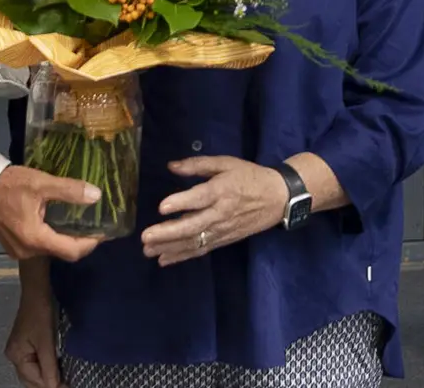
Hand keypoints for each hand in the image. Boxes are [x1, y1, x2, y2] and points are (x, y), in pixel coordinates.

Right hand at [0, 165, 102, 261]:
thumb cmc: (9, 184)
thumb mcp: (41, 184)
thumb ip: (70, 191)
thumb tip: (96, 195)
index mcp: (36, 239)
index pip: (72, 251)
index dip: (91, 243)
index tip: (104, 232)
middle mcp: (28, 251)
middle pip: (62, 252)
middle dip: (80, 241)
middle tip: (94, 224)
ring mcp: (19, 251)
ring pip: (51, 250)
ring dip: (65, 239)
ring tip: (78, 221)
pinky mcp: (13, 245)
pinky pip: (39, 246)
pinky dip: (51, 237)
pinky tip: (57, 222)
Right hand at [3, 293, 59, 387]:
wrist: (36, 293)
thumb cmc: (40, 314)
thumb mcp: (46, 342)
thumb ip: (49, 366)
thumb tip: (53, 387)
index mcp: (16, 356)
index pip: (34, 379)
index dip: (51, 384)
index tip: (68, 386)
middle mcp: (14, 356)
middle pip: (30, 379)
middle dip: (47, 384)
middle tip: (66, 384)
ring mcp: (18, 350)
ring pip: (32, 373)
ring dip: (46, 378)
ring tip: (63, 380)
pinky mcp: (25, 345)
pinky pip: (33, 364)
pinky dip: (44, 369)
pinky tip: (54, 370)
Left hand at [140, 156, 286, 266]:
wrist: (277, 198)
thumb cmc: (249, 176)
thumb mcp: (226, 163)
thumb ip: (198, 164)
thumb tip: (171, 166)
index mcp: (222, 190)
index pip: (200, 198)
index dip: (181, 202)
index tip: (161, 207)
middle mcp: (221, 213)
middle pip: (193, 225)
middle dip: (168, 233)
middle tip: (145, 237)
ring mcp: (222, 230)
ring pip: (194, 241)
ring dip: (170, 247)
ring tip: (148, 251)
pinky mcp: (224, 240)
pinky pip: (201, 250)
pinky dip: (182, 256)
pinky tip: (164, 260)